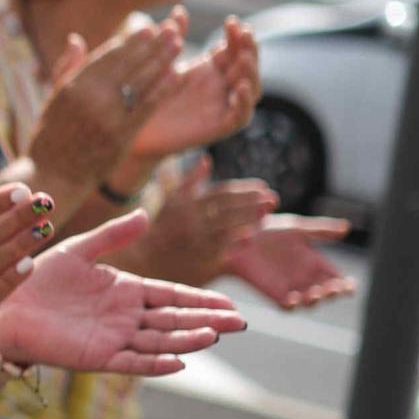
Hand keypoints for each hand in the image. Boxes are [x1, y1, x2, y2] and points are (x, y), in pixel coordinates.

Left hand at [0, 210, 247, 373]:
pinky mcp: (96, 357)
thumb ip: (111, 235)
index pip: (171, 296)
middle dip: (206, 320)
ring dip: (186, 340)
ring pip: (159, 342)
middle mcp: (125, 317)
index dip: (200, 300)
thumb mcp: (78, 251)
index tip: (231, 303)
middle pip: (174, 320)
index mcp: (125, 291)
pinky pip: (131, 362)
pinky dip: (154, 364)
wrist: (3, 307)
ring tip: (214, 336)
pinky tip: (179, 361)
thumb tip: (145, 214)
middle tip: (240, 322)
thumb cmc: (37, 278)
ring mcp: (113, 338)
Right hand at [25, 11, 184, 194]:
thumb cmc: (50, 138)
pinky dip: (164, 89)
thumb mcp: (52, 100)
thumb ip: (66, 68)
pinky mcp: (122, 135)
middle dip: (152, 44)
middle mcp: (90, 98)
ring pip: (141, 81)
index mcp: (72, 87)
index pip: (107, 56)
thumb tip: (77, 39)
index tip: (147, 29)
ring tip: (178, 45)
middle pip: (128, 64)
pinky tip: (177, 75)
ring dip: (163, 60)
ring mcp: (108, 117)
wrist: (54, 178)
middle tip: (172, 29)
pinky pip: (148, 106)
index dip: (130, 41)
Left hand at [127, 17, 259, 160]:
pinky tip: (239, 87)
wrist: (133, 128)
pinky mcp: (219, 127)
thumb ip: (172, 37)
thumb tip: (179, 10)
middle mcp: (221, 86)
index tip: (232, 21)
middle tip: (245, 34)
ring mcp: (222, 106)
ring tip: (243, 58)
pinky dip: (244, 102)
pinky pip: (240, 116)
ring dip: (251, 72)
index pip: (233, 49)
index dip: (236, 36)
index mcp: (210, 69)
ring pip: (250, 89)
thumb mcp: (161, 62)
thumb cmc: (147, 94)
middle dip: (248, 48)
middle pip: (247, 66)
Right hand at [130, 159, 275, 285]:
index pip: (222, 193)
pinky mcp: (198, 259)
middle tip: (273, 198)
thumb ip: (190, 181)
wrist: (145, 259)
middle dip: (253, 202)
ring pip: (229, 228)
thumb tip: (207, 159)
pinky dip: (238, 242)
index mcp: (186, 204)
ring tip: (268, 212)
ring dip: (251, 220)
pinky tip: (251, 236)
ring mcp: (196, 241)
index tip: (264, 186)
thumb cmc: (162, 226)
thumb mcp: (171, 201)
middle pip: (229, 209)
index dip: (244, 189)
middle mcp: (191, 221)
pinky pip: (224, 249)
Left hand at [223, 215, 355, 308]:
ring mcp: (290, 286)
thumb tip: (347, 228)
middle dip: (334, 293)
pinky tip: (294, 299)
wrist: (239, 237)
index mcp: (315, 262)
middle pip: (327, 292)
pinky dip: (293, 305)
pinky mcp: (273, 293)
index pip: (336, 277)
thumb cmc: (268, 230)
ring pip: (310, 301)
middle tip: (334, 288)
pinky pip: (286, 306)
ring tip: (316, 292)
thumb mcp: (297, 228)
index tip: (350, 284)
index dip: (346, 284)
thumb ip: (321, 230)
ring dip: (316, 300)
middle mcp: (305, 277)